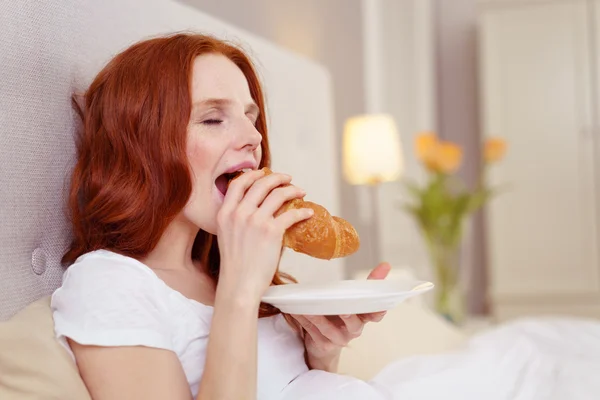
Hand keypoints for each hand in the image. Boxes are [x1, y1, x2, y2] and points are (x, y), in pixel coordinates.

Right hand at [216, 170, 313, 301]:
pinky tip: (308, 212)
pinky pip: (291, 214)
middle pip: (261, 184)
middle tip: (288, 179)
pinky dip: (302, 211)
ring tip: (301, 191)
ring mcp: (255, 221)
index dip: (253, 174)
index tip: (264, 172)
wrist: (239, 284)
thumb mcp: (226, 235)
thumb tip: (255, 207)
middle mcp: (239, 213)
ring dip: (292, 190)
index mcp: (224, 213)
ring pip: (278, 194)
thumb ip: (235, 218)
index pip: (238, 184)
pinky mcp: (271, 231)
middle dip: (278, 178)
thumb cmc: (235, 264)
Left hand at [291, 262, 390, 371]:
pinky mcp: (323, 344)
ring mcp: (338, 339)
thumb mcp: (354, 299)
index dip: (379, 310)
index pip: (375, 315)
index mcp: (362, 318)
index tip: (380, 304)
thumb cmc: (340, 316)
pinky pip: (312, 331)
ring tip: (309, 308)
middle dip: (349, 317)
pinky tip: (297, 311)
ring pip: (329, 329)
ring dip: (319, 318)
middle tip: (343, 310)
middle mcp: (352, 330)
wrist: (324, 344)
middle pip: (354, 325)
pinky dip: (304, 321)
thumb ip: (369, 283)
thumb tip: (386, 265)